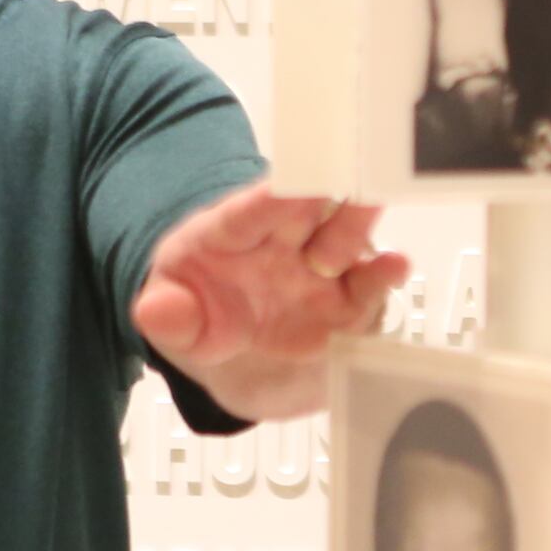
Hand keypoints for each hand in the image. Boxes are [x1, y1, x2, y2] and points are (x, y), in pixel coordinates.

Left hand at [128, 183, 409, 422]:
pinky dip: (384, 273)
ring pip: (345, 234)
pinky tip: (395, 266)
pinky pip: (369, 283)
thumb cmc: (204, 322)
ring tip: (366, 222)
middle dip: (324, 192)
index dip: (271, 199)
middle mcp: (282, 239)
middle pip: (307, 205)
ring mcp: (319, 266)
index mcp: (231, 232)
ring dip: (356, 228)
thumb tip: (154, 311)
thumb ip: (166, 317)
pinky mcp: (349, 299)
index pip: (250, 210)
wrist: (243, 362)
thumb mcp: (175, 323)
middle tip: (340, 187)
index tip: (289, 187)